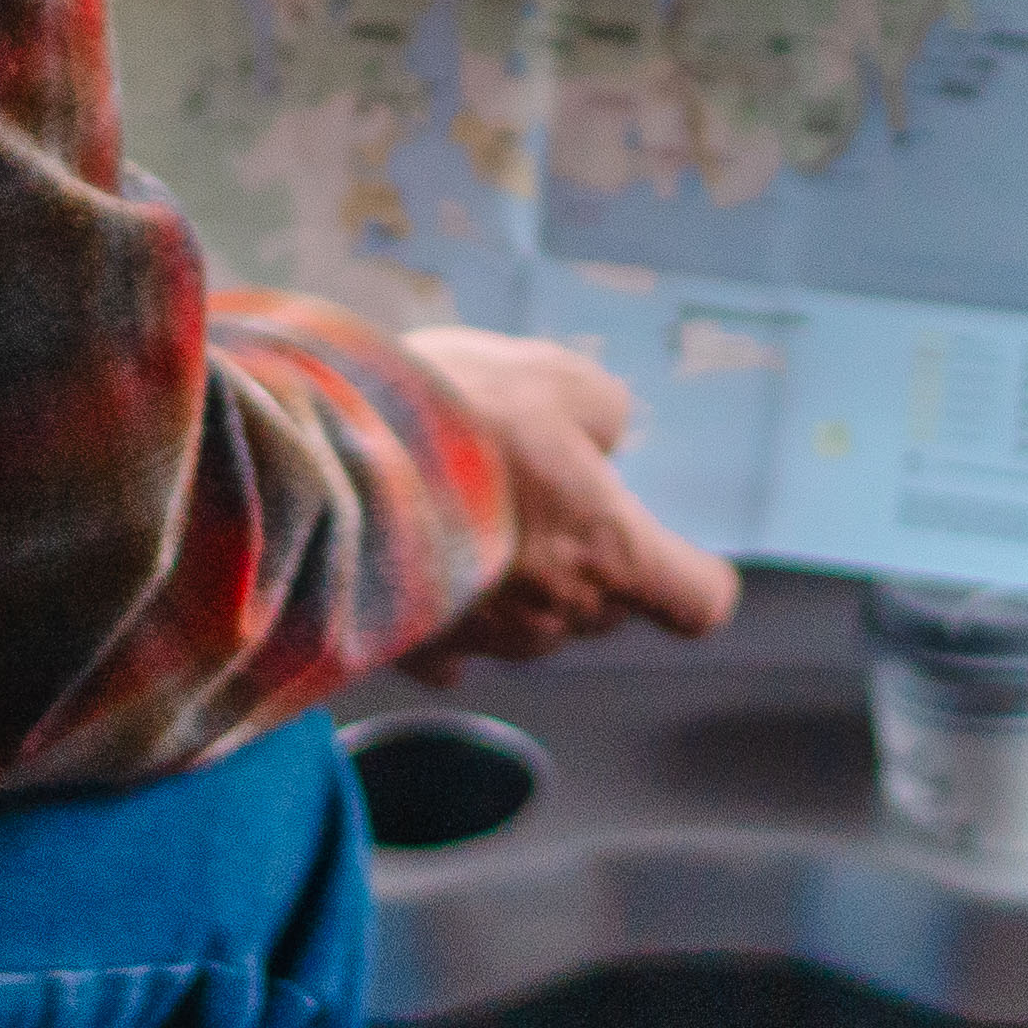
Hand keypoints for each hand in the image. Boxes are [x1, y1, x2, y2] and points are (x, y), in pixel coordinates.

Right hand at [386, 322, 742, 673]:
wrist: (330, 460)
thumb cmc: (461, 415)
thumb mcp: (559, 379)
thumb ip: (604, 412)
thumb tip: (605, 434)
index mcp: (611, 554)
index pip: (697, 603)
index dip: (696, 577)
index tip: (684, 555)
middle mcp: (557, 614)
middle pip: (608, 607)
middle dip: (593, 559)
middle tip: (546, 491)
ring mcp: (486, 640)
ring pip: (534, 623)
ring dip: (522, 580)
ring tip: (474, 508)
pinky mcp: (416, 648)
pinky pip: (455, 644)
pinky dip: (454, 612)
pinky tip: (430, 567)